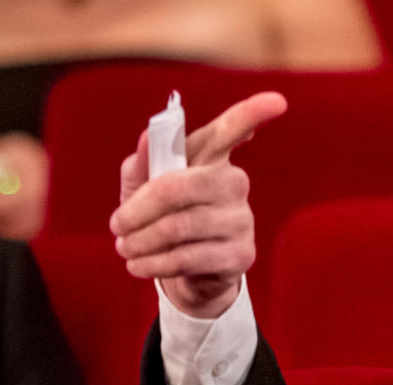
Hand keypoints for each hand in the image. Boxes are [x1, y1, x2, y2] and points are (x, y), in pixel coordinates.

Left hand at [109, 92, 286, 317]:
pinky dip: (154, 264)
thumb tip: (146, 137)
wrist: (181, 275)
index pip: (231, 130)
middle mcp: (233, 183)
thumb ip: (141, 164)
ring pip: (178, 227)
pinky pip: (187, 258)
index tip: (276, 101)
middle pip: (179, 187)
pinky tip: (139, 266)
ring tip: (124, 248)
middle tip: (116, 225)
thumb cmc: (159, 220)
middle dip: (138, 210)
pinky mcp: (240, 255)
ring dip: (141, 241)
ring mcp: (241, 219)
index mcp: (212, 158)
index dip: (252, 114)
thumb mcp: (141, 190)